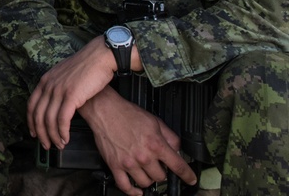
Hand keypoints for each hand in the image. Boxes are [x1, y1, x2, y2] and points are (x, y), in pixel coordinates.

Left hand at [27, 36, 117, 149]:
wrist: (98, 57)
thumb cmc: (86, 67)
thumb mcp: (64, 75)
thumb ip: (57, 87)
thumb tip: (56, 103)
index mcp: (45, 80)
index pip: (31, 105)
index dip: (31, 121)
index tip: (34, 133)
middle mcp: (48, 85)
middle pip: (38, 115)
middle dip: (41, 133)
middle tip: (46, 146)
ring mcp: (58, 90)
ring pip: (49, 120)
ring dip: (53, 136)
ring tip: (59, 145)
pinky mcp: (71, 96)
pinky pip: (62, 120)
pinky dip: (62, 132)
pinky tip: (66, 138)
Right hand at [82, 88, 196, 195]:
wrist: (105, 110)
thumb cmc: (128, 114)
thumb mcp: (155, 121)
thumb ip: (170, 137)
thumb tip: (177, 150)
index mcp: (155, 144)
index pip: (178, 166)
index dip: (187, 175)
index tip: (190, 180)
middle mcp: (143, 156)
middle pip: (161, 177)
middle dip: (162, 172)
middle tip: (157, 164)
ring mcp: (129, 163)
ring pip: (146, 183)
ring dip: (148, 179)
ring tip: (146, 171)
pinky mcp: (115, 165)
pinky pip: (125, 186)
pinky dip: (133, 191)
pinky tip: (137, 190)